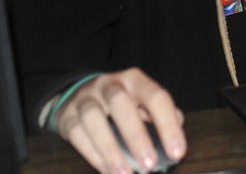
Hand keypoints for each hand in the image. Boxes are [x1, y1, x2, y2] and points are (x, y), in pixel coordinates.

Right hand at [53, 68, 185, 173]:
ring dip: (111, 150)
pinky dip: (93, 155)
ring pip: (94, 119)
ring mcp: (85, 99)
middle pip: (121, 104)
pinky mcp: (68, 117)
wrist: (79, 94)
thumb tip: (175, 135)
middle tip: (149, 165)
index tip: (177, 153)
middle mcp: (109, 85)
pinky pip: (78, 135)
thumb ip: (159, 114)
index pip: (156, 97)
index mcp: (134, 80)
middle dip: (136, 136)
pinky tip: (108, 170)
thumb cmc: (121, 103)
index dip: (168, 125)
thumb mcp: (142, 100)